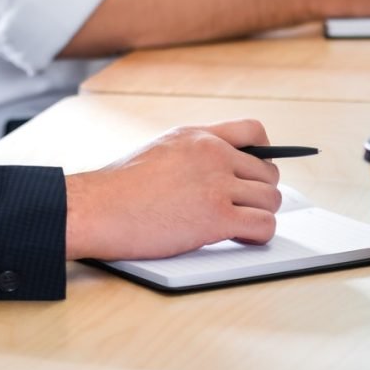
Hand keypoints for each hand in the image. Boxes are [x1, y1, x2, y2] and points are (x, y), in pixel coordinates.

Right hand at [64, 119, 280, 261]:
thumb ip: (192, 154)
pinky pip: (264, 226)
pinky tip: (239, 238)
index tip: (255, 172)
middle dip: (259, 193)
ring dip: (259, 216)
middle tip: (240, 209)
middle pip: (268, 172)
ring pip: (271, 199)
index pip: (253, 131)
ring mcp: (216, 183)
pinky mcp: (217, 216)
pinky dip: (258, 236)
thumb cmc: (118, 188)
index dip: (264, 154)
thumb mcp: (159, 150)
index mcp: (196, 135)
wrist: (98, 207)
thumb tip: (217, 172)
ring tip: (237, 226)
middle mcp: (212, 153)